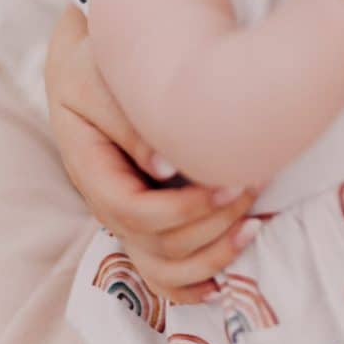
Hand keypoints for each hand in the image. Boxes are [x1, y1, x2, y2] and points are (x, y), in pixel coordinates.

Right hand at [46, 5, 259, 301]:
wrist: (88, 66)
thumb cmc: (96, 67)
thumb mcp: (101, 84)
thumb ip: (130, 125)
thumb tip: (163, 168)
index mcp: (91, 171)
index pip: (134, 213)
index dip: (183, 209)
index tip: (226, 184)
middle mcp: (108, 204)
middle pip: (158, 246)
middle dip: (211, 224)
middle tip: (251, 186)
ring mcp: (129, 217)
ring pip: (165, 269)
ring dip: (214, 254)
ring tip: (254, 223)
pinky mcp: (149, 218)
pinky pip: (169, 269)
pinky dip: (200, 276)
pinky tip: (232, 262)